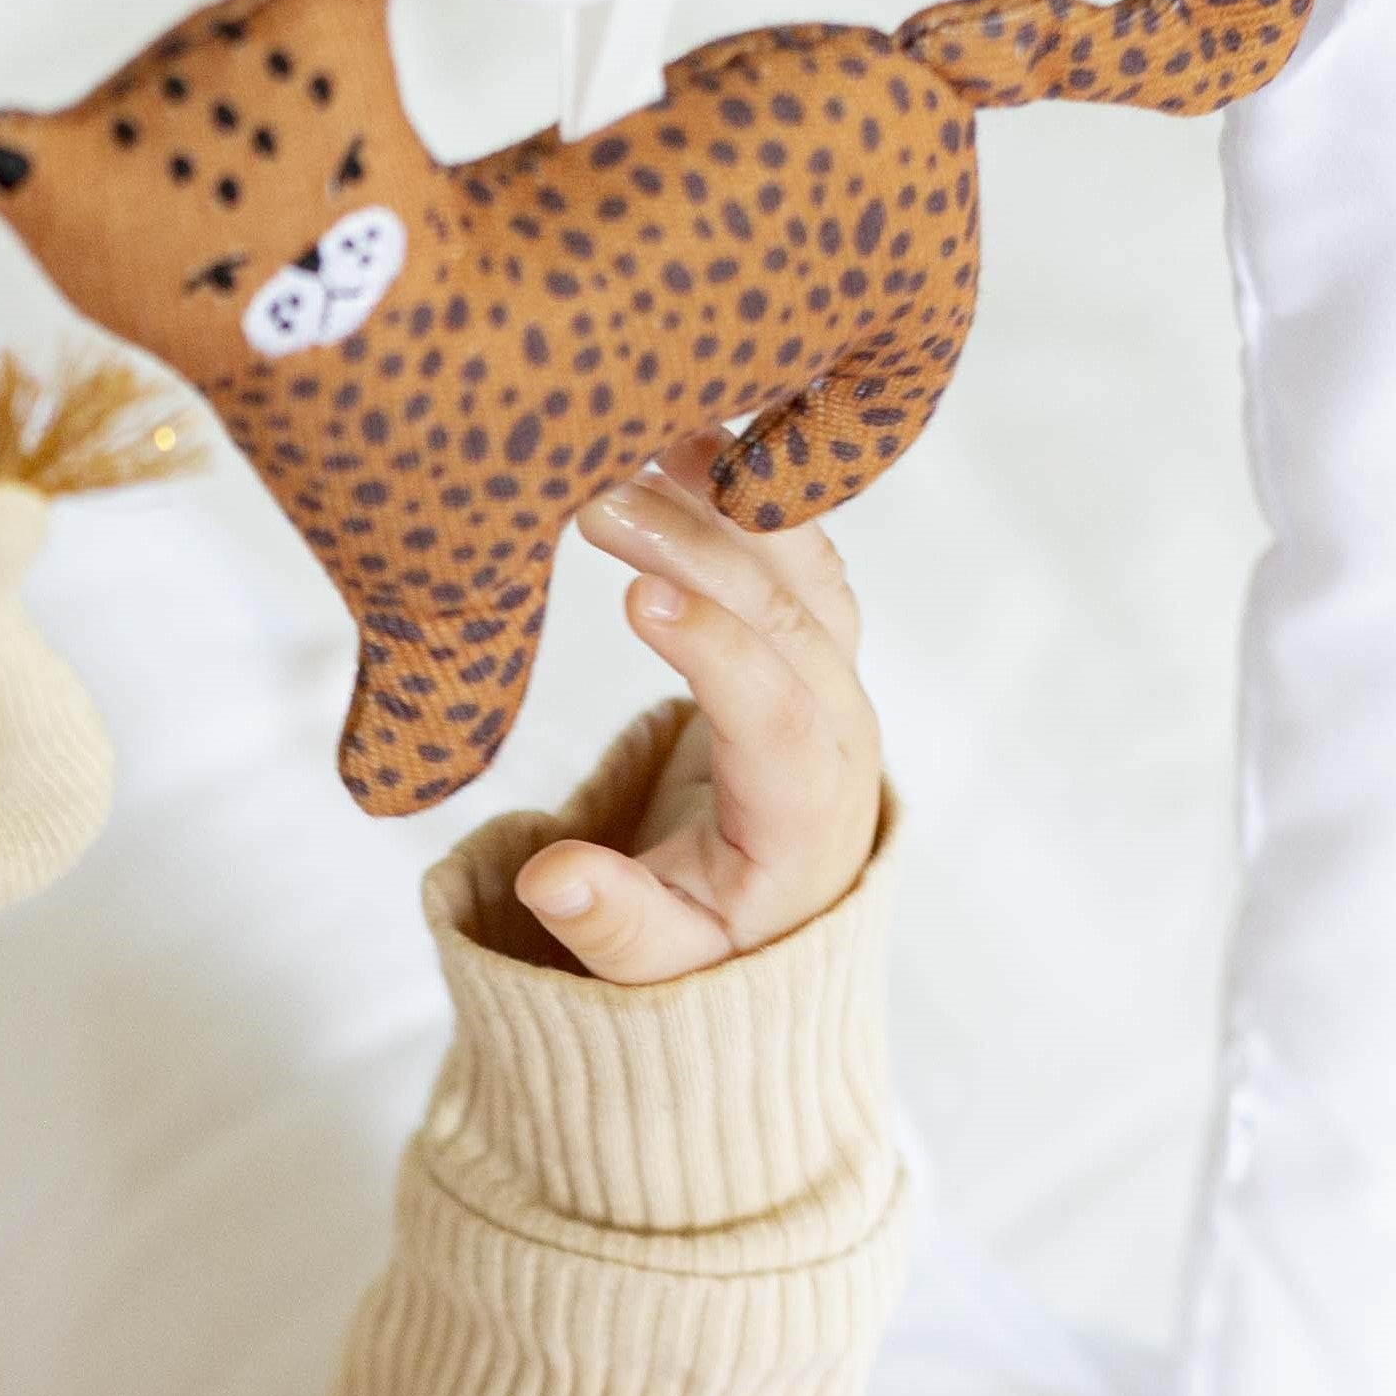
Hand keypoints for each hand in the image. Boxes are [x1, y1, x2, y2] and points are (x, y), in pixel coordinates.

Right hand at [504, 430, 882, 984]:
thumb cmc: (708, 936)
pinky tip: (679, 431)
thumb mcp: (657, 964)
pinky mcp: (815, 632)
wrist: (776, 907)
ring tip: (633, 440)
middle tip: (594, 499)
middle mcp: (844, 728)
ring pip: (798, 564)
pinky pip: (793, 541)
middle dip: (693, 553)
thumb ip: (611, 924)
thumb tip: (550, 881)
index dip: (715, 655)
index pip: (777, 718)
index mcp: (812, 812)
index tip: (634, 597)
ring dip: (717, 499)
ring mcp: (837, 669)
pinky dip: (742, 485)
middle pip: (785, 623)